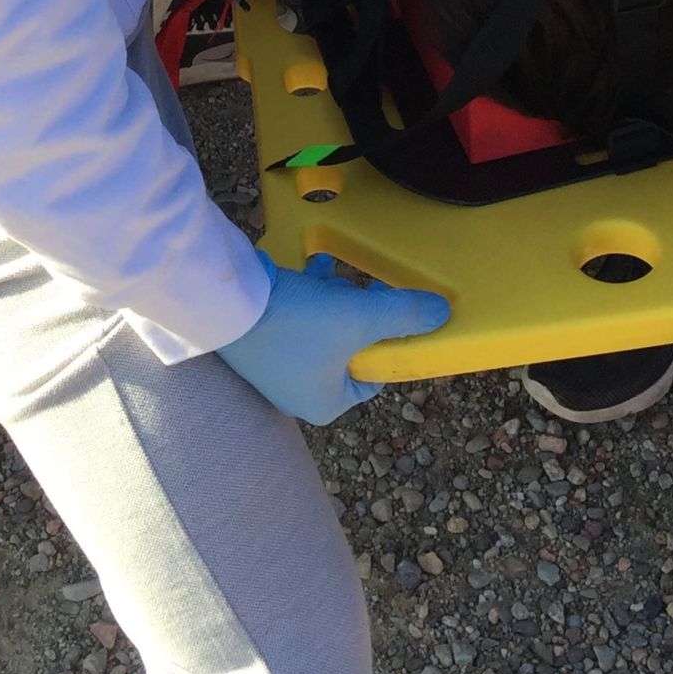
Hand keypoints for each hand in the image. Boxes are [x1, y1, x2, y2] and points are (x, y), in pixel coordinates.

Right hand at [215, 252, 449, 423]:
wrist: (229, 303)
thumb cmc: (296, 323)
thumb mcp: (361, 317)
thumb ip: (404, 316)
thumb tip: (443, 315)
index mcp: (324, 404)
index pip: (373, 379)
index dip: (386, 344)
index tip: (390, 315)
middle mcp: (298, 393)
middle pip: (349, 350)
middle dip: (357, 314)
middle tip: (361, 292)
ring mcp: (275, 366)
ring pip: (324, 328)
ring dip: (334, 298)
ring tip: (330, 279)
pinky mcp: (260, 338)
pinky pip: (297, 316)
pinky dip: (308, 292)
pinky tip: (311, 269)